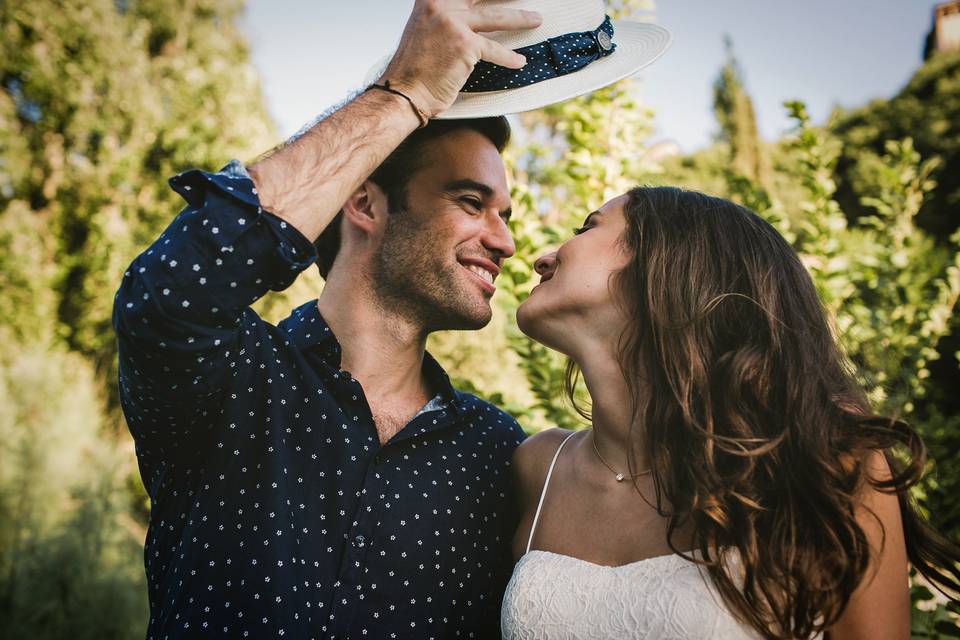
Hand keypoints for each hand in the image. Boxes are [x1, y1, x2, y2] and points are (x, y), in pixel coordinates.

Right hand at [379, 0, 541, 116]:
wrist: (405, 91)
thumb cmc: (415, 66)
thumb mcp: (424, 26)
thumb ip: (443, 13)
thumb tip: (468, 10)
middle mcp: (440, 3)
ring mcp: (453, 22)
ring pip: (497, 16)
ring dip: (521, 18)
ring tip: (536, 19)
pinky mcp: (465, 44)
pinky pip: (495, 49)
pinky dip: (509, 57)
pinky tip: (519, 61)